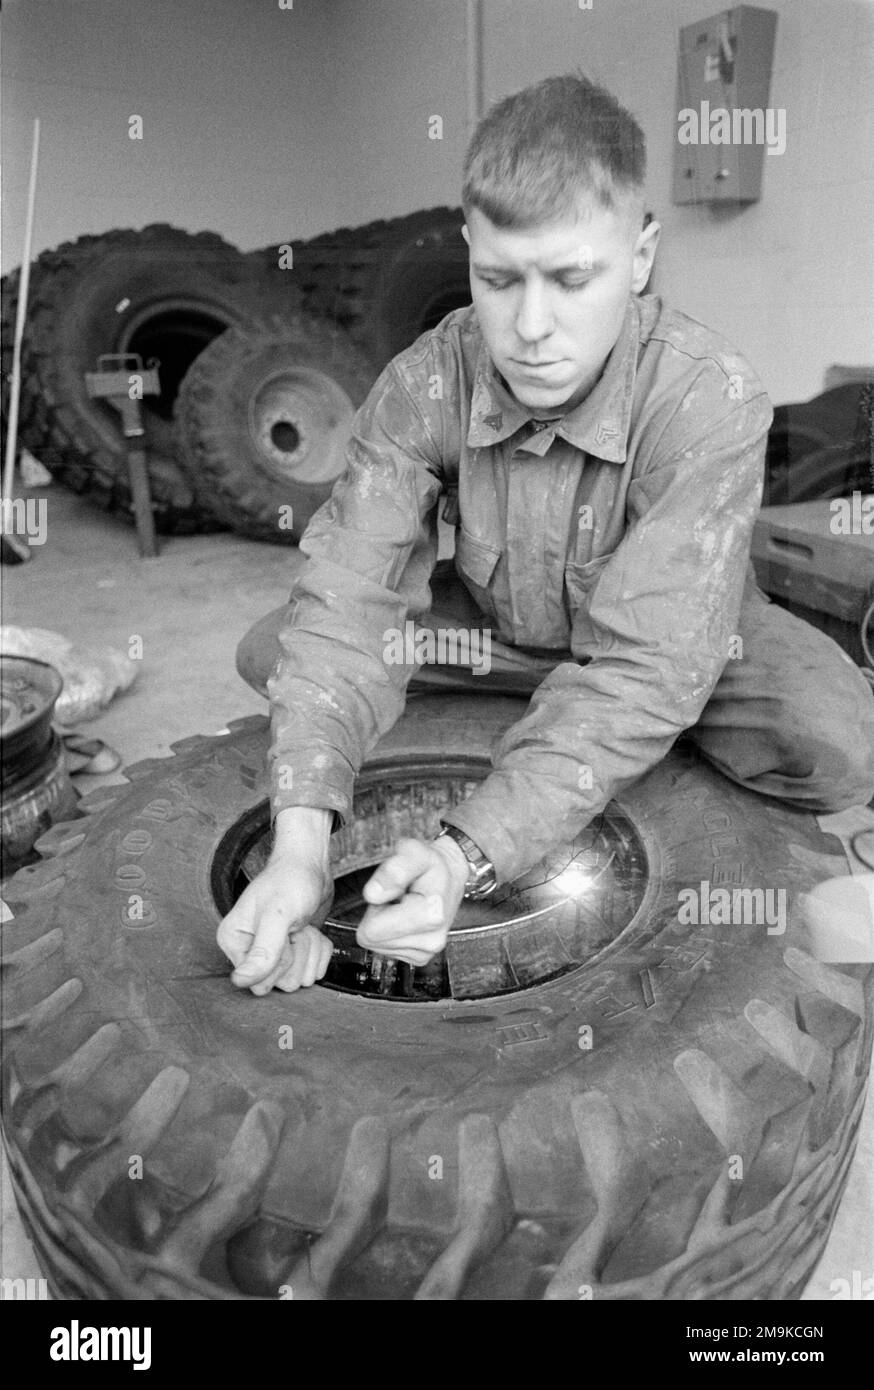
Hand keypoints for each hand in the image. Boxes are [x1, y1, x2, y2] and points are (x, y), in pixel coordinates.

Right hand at [216, 808, 333, 994]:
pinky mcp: (293, 953)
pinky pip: (314, 970)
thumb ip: (263, 950)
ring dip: (310, 949)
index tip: (283, 933)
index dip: (281, 960)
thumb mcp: (277, 914)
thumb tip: (240, 982)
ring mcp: (273, 954)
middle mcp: (249, 952)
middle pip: (283, 984)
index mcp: (234, 942)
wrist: (311, 864)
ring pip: (301, 978)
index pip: (260, 982)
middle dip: (299, 953)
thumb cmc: (291, 880)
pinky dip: (320, 949)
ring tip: (301, 924)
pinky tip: (310, 929)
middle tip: (294, 926)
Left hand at [356, 836, 468, 966]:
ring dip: (385, 924)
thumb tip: (373, 894)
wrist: (450, 876)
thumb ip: (393, 869)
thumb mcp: (412, 852)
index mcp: (431, 916)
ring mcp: (427, 952)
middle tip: (397, 899)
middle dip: (378, 916)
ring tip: (403, 906)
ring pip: (378, 945)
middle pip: (372, 939)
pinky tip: (406, 918)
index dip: (375, 907)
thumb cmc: (431, 865)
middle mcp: (432, 941)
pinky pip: (387, 949)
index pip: (372, 931)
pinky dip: (391, 933)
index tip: (394, 893)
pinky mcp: (421, 957)